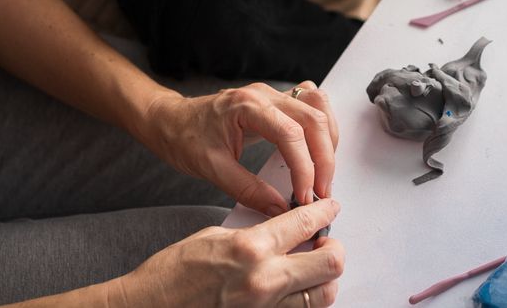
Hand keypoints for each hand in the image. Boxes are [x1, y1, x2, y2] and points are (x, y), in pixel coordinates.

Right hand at [119, 198, 343, 306]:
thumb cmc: (172, 274)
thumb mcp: (213, 237)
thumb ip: (253, 233)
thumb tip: (280, 230)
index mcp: (251, 248)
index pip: (305, 223)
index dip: (324, 212)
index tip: (330, 208)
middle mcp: (265, 280)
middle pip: (330, 263)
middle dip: (334, 247)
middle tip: (326, 240)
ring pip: (324, 295)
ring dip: (324, 278)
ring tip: (314, 266)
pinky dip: (305, 300)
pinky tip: (296, 289)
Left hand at [138, 81, 338, 214]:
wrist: (169, 121)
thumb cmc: (184, 137)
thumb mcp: (211, 169)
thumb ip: (248, 190)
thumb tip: (280, 209)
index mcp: (247, 106)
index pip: (291, 133)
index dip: (304, 167)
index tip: (306, 195)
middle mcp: (264, 95)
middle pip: (313, 118)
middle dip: (323, 158)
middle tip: (321, 192)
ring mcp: (271, 95)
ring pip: (318, 107)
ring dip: (327, 141)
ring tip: (322, 174)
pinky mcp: (275, 102)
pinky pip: (310, 104)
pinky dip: (321, 127)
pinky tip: (317, 150)